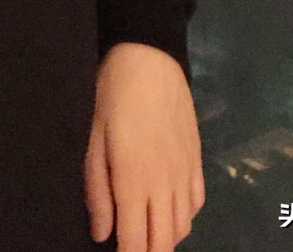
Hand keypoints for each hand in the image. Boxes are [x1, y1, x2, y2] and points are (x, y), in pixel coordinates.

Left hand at [84, 42, 203, 250]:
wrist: (151, 60)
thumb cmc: (114, 97)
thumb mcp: (94, 141)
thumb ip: (98, 191)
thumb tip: (101, 234)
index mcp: (134, 182)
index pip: (136, 244)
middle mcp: (165, 185)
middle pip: (163, 243)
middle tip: (131, 246)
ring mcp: (185, 173)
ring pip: (182, 228)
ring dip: (165, 238)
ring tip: (146, 233)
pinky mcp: (197, 160)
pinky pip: (197, 204)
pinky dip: (183, 217)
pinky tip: (168, 210)